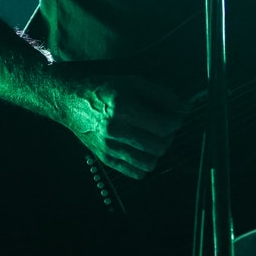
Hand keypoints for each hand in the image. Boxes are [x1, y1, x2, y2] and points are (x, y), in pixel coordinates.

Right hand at [53, 70, 184, 179]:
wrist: (71, 102)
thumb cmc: (104, 89)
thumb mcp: (133, 82)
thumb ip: (161, 94)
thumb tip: (184, 107)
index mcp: (124, 108)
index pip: (164, 126)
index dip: (176, 121)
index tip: (176, 116)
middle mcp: (116, 130)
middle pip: (160, 146)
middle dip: (169, 136)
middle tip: (165, 127)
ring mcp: (110, 147)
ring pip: (150, 163)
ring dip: (157, 152)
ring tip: (153, 139)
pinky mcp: (105, 158)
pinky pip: (135, 173)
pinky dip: (144, 164)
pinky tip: (142, 150)